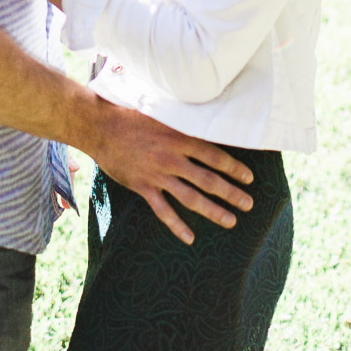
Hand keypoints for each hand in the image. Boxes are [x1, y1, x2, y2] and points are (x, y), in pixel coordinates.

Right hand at [91, 102, 253, 244]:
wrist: (101, 126)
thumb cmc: (131, 115)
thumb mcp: (161, 112)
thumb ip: (181, 121)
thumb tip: (204, 121)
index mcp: (179, 138)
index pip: (214, 156)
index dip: (234, 168)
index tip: (249, 178)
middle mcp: (172, 158)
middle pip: (208, 179)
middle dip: (231, 193)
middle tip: (249, 204)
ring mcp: (157, 174)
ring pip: (191, 197)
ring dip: (213, 210)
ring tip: (231, 221)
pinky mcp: (143, 186)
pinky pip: (163, 210)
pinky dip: (177, 225)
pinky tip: (190, 238)